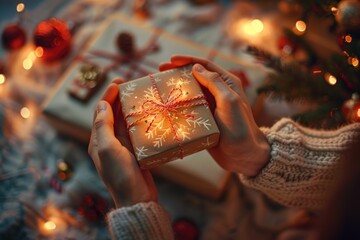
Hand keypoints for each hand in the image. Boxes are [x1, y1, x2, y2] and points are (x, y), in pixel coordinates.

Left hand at [88, 80, 156, 207]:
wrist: (136, 198)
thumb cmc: (120, 175)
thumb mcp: (108, 149)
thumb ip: (104, 127)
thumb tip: (102, 105)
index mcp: (98, 141)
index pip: (100, 112)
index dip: (107, 96)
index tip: (117, 82)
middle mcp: (108, 142)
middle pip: (112, 114)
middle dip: (118, 98)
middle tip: (128, 84)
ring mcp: (122, 147)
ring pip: (124, 121)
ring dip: (129, 107)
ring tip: (137, 94)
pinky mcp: (135, 151)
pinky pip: (135, 131)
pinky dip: (138, 120)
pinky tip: (146, 113)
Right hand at [160, 55, 269, 175]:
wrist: (244, 156)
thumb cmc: (240, 128)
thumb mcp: (229, 101)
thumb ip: (214, 83)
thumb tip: (196, 67)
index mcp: (227, 83)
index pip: (205, 65)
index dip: (187, 60)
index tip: (170, 60)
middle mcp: (218, 92)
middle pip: (195, 76)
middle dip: (178, 72)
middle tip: (160, 71)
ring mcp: (211, 106)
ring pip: (191, 92)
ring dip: (177, 88)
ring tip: (161, 86)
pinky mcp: (205, 119)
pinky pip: (189, 107)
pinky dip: (178, 104)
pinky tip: (168, 106)